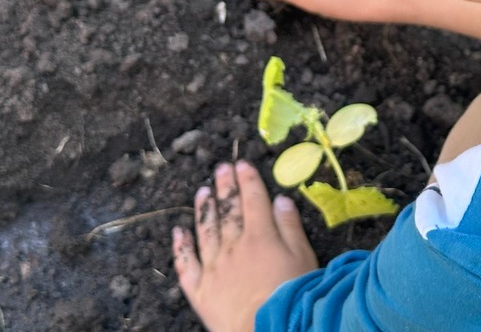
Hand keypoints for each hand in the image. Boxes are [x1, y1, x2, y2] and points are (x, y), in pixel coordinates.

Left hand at [174, 161, 317, 331]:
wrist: (266, 328)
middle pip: (228, 211)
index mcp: (260, 235)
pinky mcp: (200, 289)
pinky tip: (178, 232)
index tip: (241, 164)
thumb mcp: (302, 256)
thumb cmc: (293, 293)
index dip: (247, 180)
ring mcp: (213, 267)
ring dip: (204, 209)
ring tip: (202, 192)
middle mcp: (233, 246)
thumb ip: (290, 226)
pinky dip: (181, 247)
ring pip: (205, 231)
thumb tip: (280, 199)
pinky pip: (187, 264)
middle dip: (225, 187)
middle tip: (221, 169)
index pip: (253, 200)